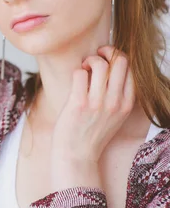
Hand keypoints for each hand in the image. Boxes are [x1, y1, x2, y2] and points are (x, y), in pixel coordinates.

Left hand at [51, 45, 134, 163]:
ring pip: (99, 64)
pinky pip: (79, 74)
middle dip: (106, 52)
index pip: (131, 68)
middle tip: (94, 59)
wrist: (76, 155)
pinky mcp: (79, 104)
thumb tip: (111, 67)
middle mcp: (115, 102)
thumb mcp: (114, 115)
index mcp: (127, 104)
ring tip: (83, 70)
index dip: (117, 58)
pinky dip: (77, 72)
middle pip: (120, 61)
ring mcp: (97, 103)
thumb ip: (117, 95)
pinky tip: (76, 81)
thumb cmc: (91, 132)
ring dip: (89, 61)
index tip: (105, 61)